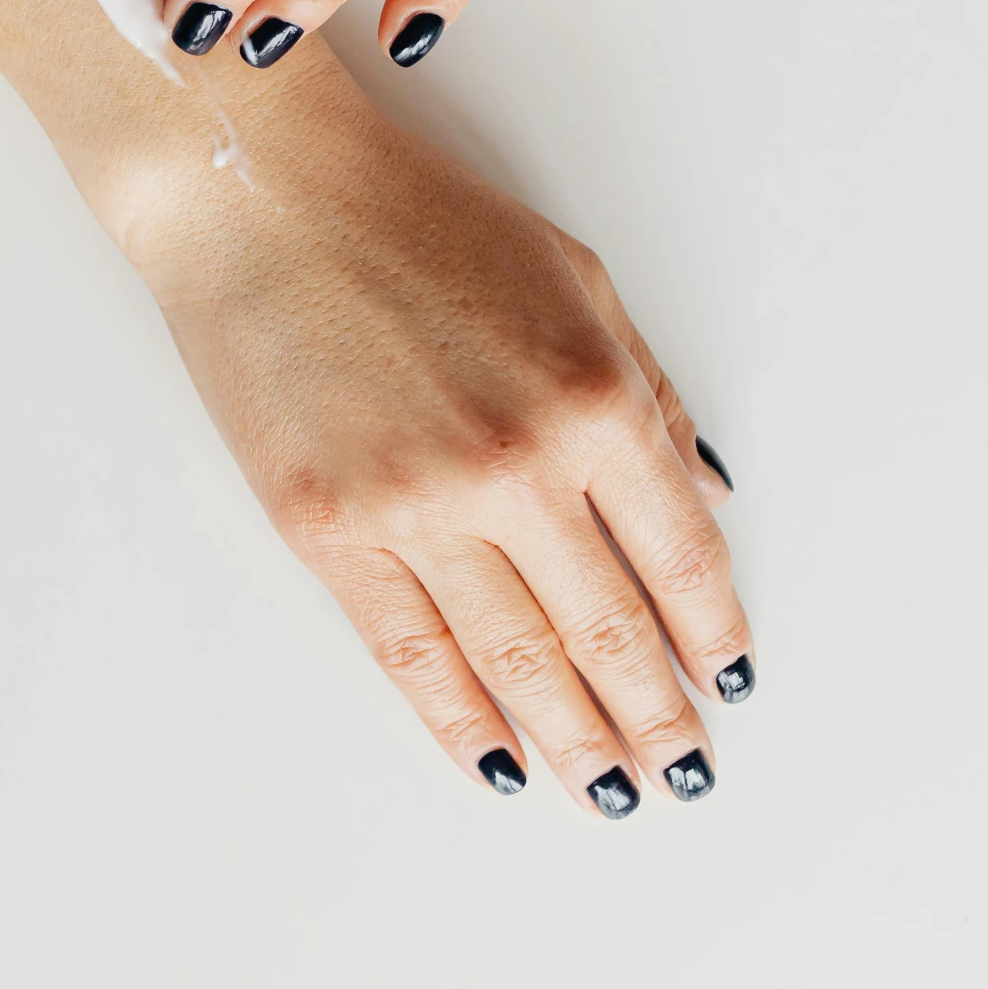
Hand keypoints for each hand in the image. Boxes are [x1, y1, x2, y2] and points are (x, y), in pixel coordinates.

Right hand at [121, 100, 751, 814]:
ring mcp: (415, 504)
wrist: (263, 197)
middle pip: (608, 627)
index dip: (710, 632)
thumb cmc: (413, 218)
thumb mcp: (573, 278)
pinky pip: (407, 650)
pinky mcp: (328, 527)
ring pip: (516, 658)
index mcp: (592, 396)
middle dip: (654, 712)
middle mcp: (515, 464)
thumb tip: (698, 500)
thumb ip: (645, 394)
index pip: (680, 555)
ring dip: (573, 738)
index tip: (724, 680)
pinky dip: (458, 719)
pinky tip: (495, 761)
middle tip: (683, 770)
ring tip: (611, 791)